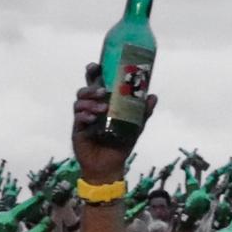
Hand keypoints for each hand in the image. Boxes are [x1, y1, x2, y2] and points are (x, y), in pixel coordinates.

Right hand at [71, 60, 155, 184]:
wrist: (109, 166)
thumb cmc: (120, 143)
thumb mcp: (135, 127)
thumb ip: (143, 112)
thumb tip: (153, 96)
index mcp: (102, 101)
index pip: (96, 82)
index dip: (94, 72)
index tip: (97, 65)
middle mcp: (90, 106)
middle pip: (85, 89)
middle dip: (90, 85)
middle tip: (102, 90)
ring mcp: (82, 117)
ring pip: (80, 102)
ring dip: (90, 101)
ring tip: (102, 107)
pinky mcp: (78, 130)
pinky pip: (78, 119)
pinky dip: (84, 116)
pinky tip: (92, 119)